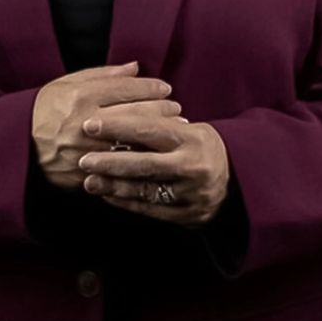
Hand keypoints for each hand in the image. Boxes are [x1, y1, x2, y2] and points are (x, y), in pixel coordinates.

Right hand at [31, 62, 181, 191]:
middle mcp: (84, 123)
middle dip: (161, 110)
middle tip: (177, 108)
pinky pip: (119, 167)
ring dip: (157, 136)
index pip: (125, 89)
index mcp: (80, 96)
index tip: (166, 87)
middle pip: (134, 115)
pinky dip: (140, 159)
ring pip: (132, 142)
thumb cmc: (45, 109)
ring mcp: (86, 151)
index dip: (149, 87)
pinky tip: (155, 153)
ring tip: (174, 129)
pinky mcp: (85, 173)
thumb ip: (103, 75)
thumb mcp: (67, 83)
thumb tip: (134, 67)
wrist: (17, 145)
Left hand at [77, 109, 230, 228]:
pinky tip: (108, 195)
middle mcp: (191, 165)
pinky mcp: (188, 215)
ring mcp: (190, 193)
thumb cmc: (201, 146)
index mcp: (191, 137)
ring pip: (145, 190)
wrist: (239, 179)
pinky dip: (127, 202)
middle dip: (110, 161)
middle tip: (83, 159)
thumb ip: (156, 121)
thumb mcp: (187, 127)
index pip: (149, 129)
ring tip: (89, 180)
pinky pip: (152, 209)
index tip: (90, 125)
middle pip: (144, 163)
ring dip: (113, 185)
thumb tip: (116, 105)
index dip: (117, 126)